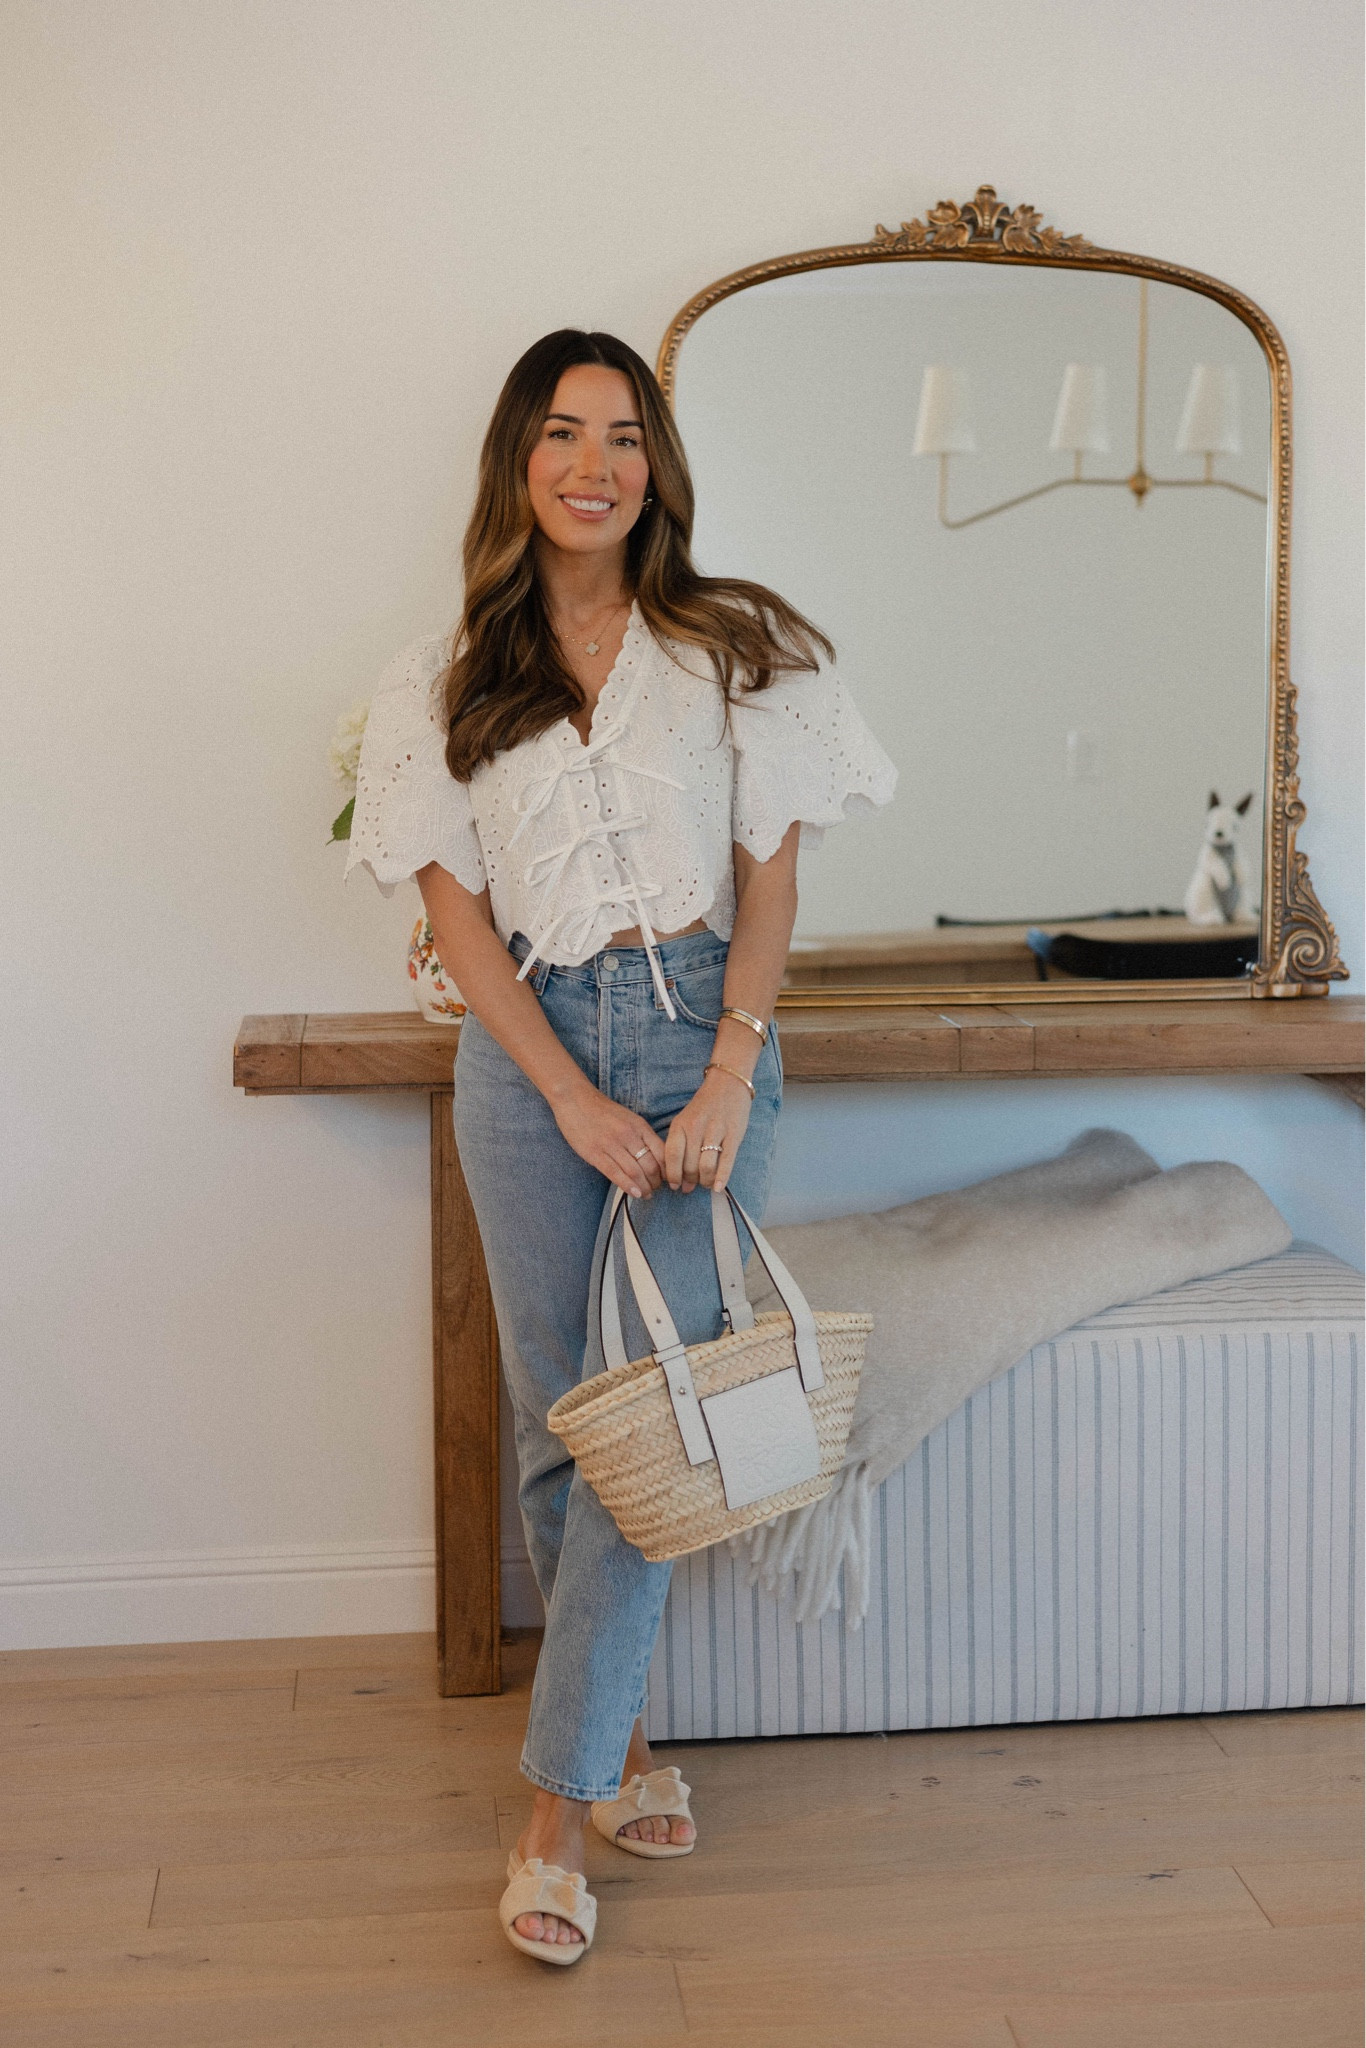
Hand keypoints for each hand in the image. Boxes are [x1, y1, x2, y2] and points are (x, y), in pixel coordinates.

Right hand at [550, 1081, 666, 1199]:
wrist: (575, 1100)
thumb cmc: (603, 1111)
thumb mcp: (629, 1118)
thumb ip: (642, 1136)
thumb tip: (656, 1158)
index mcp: (639, 1126)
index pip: (661, 1152)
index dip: (667, 1169)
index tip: (667, 1178)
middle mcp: (628, 1135)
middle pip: (650, 1165)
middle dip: (656, 1182)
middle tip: (656, 1189)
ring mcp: (611, 1144)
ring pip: (634, 1172)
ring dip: (644, 1187)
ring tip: (646, 1194)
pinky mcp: (595, 1153)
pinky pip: (615, 1173)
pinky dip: (628, 1186)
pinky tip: (635, 1193)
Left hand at [664, 1068, 751, 1194]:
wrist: (727, 1084)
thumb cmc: (704, 1107)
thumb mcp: (685, 1120)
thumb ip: (680, 1146)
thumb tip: (680, 1180)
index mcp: (680, 1124)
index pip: (672, 1156)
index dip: (672, 1175)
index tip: (675, 1185)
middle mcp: (696, 1128)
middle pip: (689, 1165)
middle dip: (690, 1181)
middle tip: (692, 1185)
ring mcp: (716, 1131)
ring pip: (706, 1166)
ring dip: (704, 1181)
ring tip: (705, 1184)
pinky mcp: (734, 1135)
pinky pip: (726, 1161)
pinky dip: (721, 1178)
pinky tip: (717, 1188)